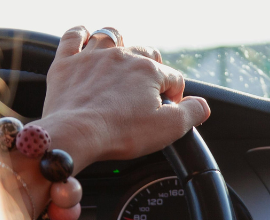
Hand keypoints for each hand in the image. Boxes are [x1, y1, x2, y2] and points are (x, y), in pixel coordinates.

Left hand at [37, 26, 210, 171]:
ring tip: (121, 61)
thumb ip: (193, 113)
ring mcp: (92, 57)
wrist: (75, 134)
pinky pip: (73, 36)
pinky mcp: (67, 63)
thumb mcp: (169, 128)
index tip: (167, 111)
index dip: (174, 96)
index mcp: (148, 71)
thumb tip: (202, 105)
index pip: (173, 78)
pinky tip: (85, 39)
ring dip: (120, 45)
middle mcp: (122, 56)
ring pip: (111, 36)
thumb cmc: (121, 132)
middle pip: (145, 52)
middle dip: (151, 68)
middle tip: (148, 91)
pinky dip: (80, 34)